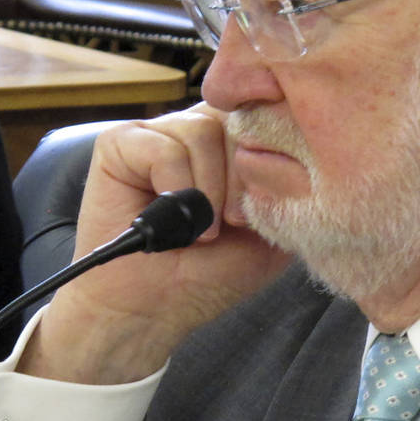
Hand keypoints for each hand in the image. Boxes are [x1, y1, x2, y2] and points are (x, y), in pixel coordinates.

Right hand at [25, 107, 288, 384]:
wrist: (153, 307)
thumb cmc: (210, 272)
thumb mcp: (272, 228)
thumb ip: (289, 184)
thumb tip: (298, 141)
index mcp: (234, 142)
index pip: (267, 113)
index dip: (271, 158)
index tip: (259, 209)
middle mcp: (197, 128)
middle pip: (236, 116)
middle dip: (242, 176)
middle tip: (234, 223)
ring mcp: (158, 132)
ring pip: (202, 129)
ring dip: (210, 188)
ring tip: (203, 229)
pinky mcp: (120, 143)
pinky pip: (164, 147)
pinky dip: (176, 185)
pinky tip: (173, 220)